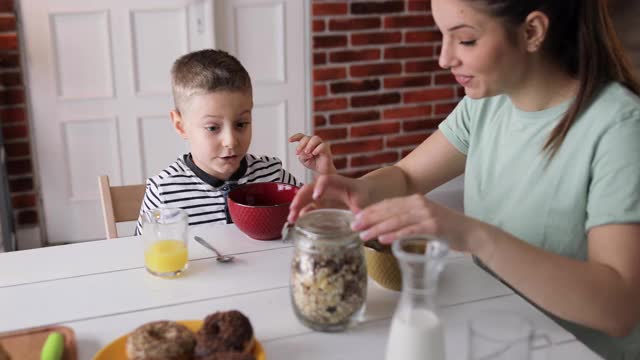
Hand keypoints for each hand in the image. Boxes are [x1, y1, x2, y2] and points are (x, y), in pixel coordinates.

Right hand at [287, 174, 369, 222]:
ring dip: (297, 207)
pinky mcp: (319, 204)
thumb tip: (357, 221)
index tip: (316, 197)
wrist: (362, 194)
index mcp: (338, 182)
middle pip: (309, 188)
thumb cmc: (362, 195)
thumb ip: (360, 209)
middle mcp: (326, 187)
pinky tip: (296, 221)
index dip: (320, 186)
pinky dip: (301, 214)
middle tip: (294, 209)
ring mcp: (321, 195)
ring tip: (291, 218)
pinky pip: (307, 207)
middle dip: (300, 198)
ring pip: (305, 198)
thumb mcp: (363, 200)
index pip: (326, 179)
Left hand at [288, 133, 336, 174]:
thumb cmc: (313, 163)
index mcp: (307, 143)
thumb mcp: (303, 160)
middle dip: (301, 144)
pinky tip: (314, 154)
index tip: (289, 140)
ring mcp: (321, 144)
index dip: (295, 137)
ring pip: (315, 139)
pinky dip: (317, 149)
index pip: (301, 136)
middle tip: (298, 152)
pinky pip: (322, 146)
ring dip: (309, 145)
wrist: (321, 170)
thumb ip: (302, 156)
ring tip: (307, 152)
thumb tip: (305, 153)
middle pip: (307, 137)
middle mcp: (314, 142)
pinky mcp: (326, 149)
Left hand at [350, 193, 479, 251]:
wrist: (471, 233)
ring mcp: (427, 214)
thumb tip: (384, 228)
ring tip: (363, 235)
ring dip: (377, 228)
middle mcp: (420, 203)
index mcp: (416, 200)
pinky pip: (409, 230)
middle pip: (389, 210)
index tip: (356, 217)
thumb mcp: (424, 219)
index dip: (371, 210)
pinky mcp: (433, 226)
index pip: (388, 203)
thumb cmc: (446, 229)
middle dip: (369, 218)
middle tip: (353, 226)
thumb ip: (407, 220)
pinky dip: (394, 235)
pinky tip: (382, 240)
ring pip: (396, 220)